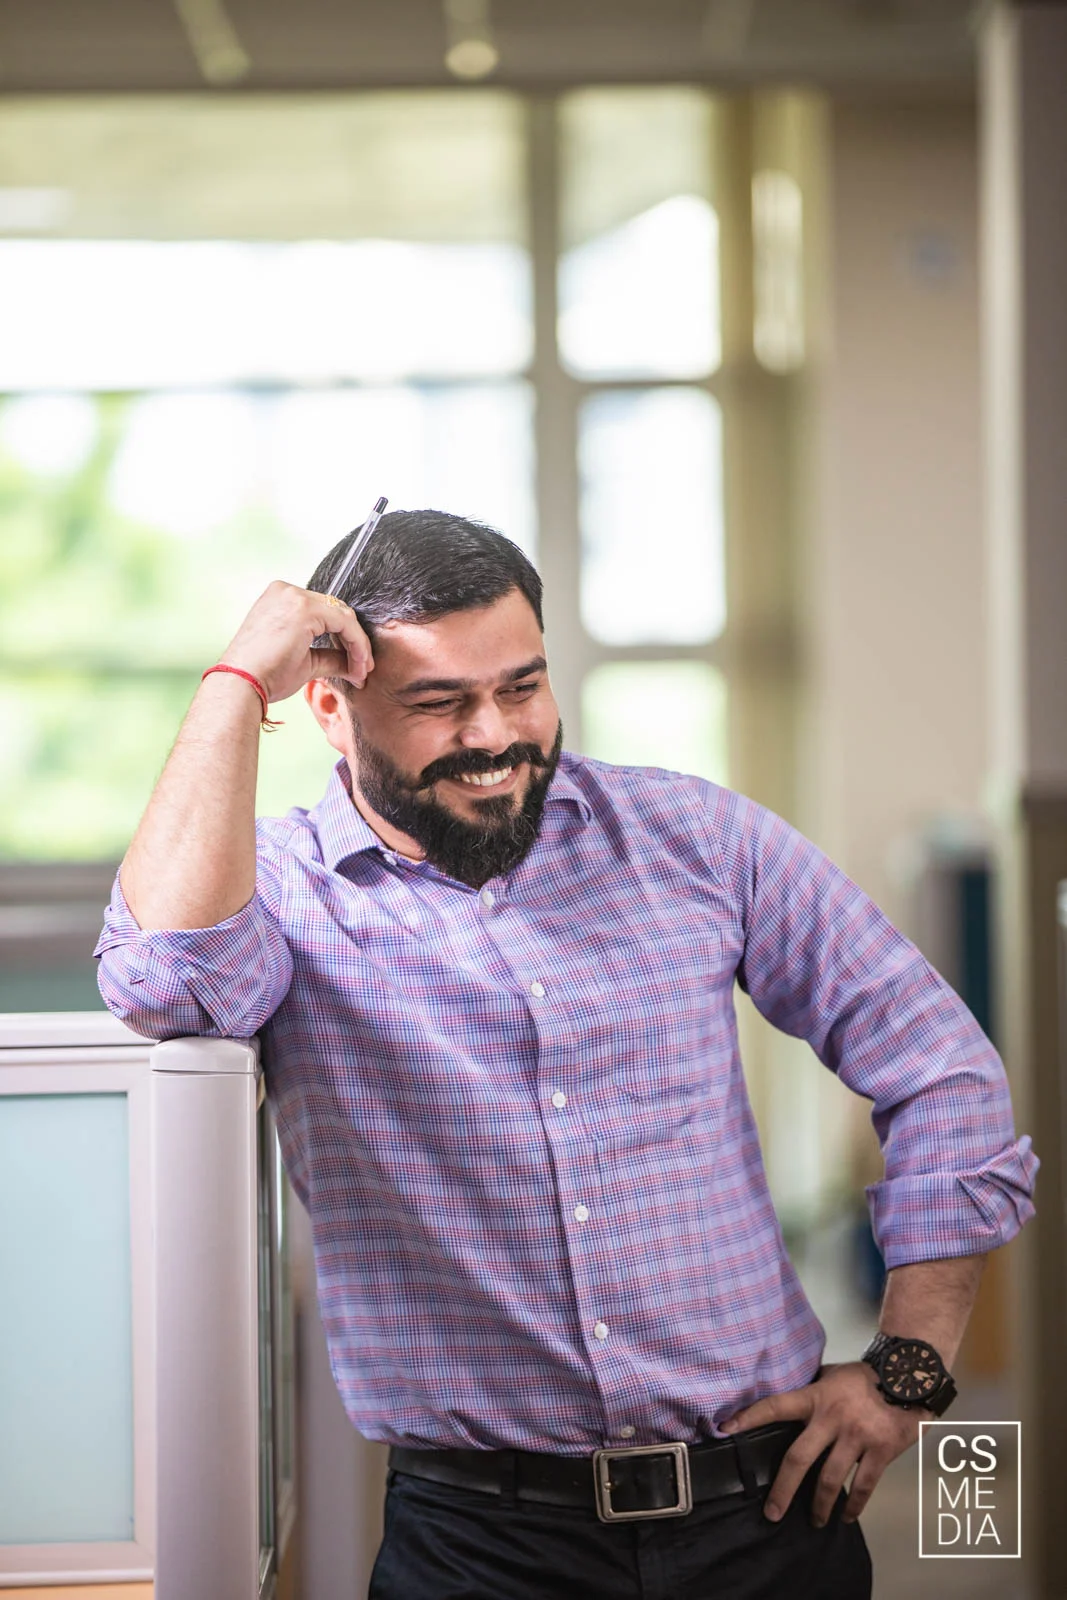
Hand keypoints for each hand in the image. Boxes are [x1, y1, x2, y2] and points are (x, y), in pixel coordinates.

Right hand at [217, 581, 373, 703]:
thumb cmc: (265, 675)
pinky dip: (357, 644)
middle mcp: (287, 591)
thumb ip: (331, 657)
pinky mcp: (304, 609)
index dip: (347, 638)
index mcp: (281, 598)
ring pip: (343, 616)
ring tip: (360, 671)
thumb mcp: (305, 662)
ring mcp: (294, 597)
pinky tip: (358, 665)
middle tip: (362, 669)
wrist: (242, 684)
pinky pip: (344, 623)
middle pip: (336, 611)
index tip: (357, 665)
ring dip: (358, 645)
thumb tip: (356, 665)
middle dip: (355, 641)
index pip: (326, 612)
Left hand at [721, 1361, 926, 1526]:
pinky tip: (846, 1517)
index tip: (726, 1430)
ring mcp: (856, 1437)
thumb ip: (812, 1389)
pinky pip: (863, 1485)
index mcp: (816, 1397)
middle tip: (772, 1513)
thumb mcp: (833, 1375)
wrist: (909, 1378)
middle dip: (783, 1489)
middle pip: (798, 1458)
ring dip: (820, 1506)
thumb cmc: (866, 1378)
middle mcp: (832, 1418)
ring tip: (815, 1521)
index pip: (775, 1406)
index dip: (750, 1417)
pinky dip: (854, 1505)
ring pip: (830, 1479)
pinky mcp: (880, 1452)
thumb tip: (788, 1398)